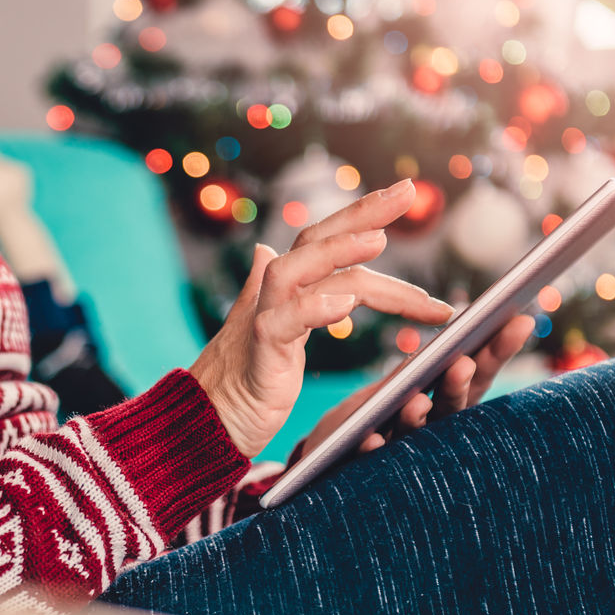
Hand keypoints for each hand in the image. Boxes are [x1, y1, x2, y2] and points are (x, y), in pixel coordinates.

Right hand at [190, 179, 454, 458]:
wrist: (207, 422)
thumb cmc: (241, 379)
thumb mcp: (267, 328)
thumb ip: (275, 291)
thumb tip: (263, 250)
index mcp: (283, 289)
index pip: (322, 239)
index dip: (360, 214)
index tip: (403, 192)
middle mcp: (271, 295)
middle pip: (314, 241)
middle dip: (361, 214)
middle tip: (407, 192)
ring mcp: (260, 320)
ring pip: (295, 271)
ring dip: (337, 252)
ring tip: (381, 241)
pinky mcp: (257, 353)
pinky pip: (281, 322)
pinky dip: (314, 309)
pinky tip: (347, 304)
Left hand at [298, 313, 535, 458]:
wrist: (312, 467)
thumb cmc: (355, 428)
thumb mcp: (380, 395)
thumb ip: (409, 376)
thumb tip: (448, 335)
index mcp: (436, 406)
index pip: (473, 374)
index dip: (496, 350)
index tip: (519, 320)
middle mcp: (427, 432)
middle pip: (453, 406)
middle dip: (459, 385)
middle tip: (464, 364)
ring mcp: (399, 454)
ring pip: (415, 435)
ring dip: (418, 417)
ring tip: (416, 402)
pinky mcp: (365, 470)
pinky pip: (369, 461)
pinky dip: (372, 449)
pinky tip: (371, 440)